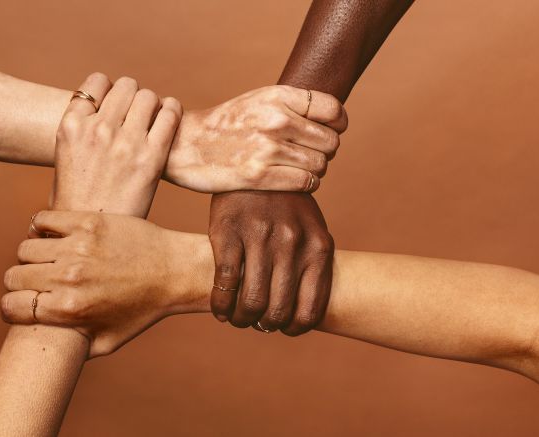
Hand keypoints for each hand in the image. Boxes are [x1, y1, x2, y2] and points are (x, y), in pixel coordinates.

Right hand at [1, 211, 198, 356]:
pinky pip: (43, 219)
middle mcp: (70, 278)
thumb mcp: (107, 341)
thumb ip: (72, 351)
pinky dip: (42, 227)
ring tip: (48, 259)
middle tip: (36, 282)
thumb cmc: (142, 310)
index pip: (10, 306)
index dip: (12, 307)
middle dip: (20, 283)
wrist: (174, 271)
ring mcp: (78, 247)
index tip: (21, 304)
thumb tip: (42, 353)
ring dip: (33, 256)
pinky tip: (54, 236)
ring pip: (26, 248)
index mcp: (70, 310)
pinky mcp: (87, 222)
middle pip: (13, 276)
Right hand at [52, 74, 181, 215]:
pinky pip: (170, 115)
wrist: (91, 236)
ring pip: (148, 96)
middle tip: (137, 115)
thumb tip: (99, 110)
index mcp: (71, 125)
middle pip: (126, 85)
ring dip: (153, 104)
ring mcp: (125, 142)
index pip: (97, 82)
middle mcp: (97, 128)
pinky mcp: (151, 157)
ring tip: (153, 120)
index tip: (115, 105)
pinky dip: (172, 111)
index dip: (109, 91)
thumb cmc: (78, 201)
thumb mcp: (66, 156)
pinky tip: (169, 119)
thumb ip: (82, 130)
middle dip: (133, 97)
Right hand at [164, 85, 346, 192]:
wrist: (185, 145)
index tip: (329, 132)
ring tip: (297, 168)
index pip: (333, 111)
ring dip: (314, 171)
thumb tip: (333, 119)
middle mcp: (276, 120)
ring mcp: (267, 148)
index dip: (338, 125)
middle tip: (308, 154)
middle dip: (324, 151)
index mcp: (277, 96)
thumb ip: (292, 104)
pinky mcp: (258, 176)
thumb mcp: (257, 100)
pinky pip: (305, 183)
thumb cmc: (226, 125)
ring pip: (320, 165)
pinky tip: (293, 181)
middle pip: (330, 142)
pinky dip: (306, 185)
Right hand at [209, 191, 332, 335]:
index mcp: (318, 247)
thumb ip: (310, 262)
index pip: (309, 311)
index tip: (282, 328)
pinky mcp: (229, 233)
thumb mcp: (310, 227)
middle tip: (256, 323)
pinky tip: (220, 309)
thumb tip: (302, 310)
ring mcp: (260, 238)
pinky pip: (226, 283)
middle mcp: (292, 244)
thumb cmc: (284, 203)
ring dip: (242, 320)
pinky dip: (221, 304)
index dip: (293, 328)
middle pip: (277, 311)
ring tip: (238, 318)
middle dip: (265, 325)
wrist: (255, 161)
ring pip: (251, 301)